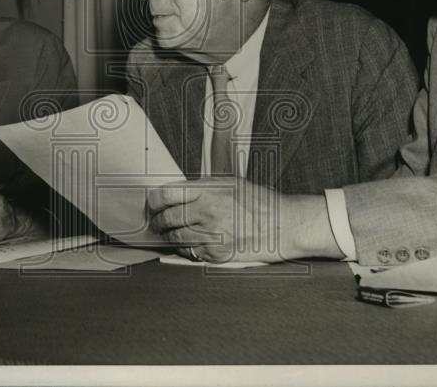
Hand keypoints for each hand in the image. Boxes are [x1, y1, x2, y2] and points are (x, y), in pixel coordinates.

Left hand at [147, 177, 337, 263]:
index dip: (154, 201)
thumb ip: (203, 188)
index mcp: (208, 190)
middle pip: (166, 218)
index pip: (165, 195)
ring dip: (169, 236)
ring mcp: (210, 234)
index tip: (153, 204)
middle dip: (158, 221)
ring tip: (170, 232)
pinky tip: (188, 243)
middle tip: (157, 221)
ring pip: (174, 237)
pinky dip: (184, 248)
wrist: (282, 225)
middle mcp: (206, 211)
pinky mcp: (216, 254)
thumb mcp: (230, 183)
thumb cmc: (259, 202)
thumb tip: (178, 192)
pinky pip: (188, 252)